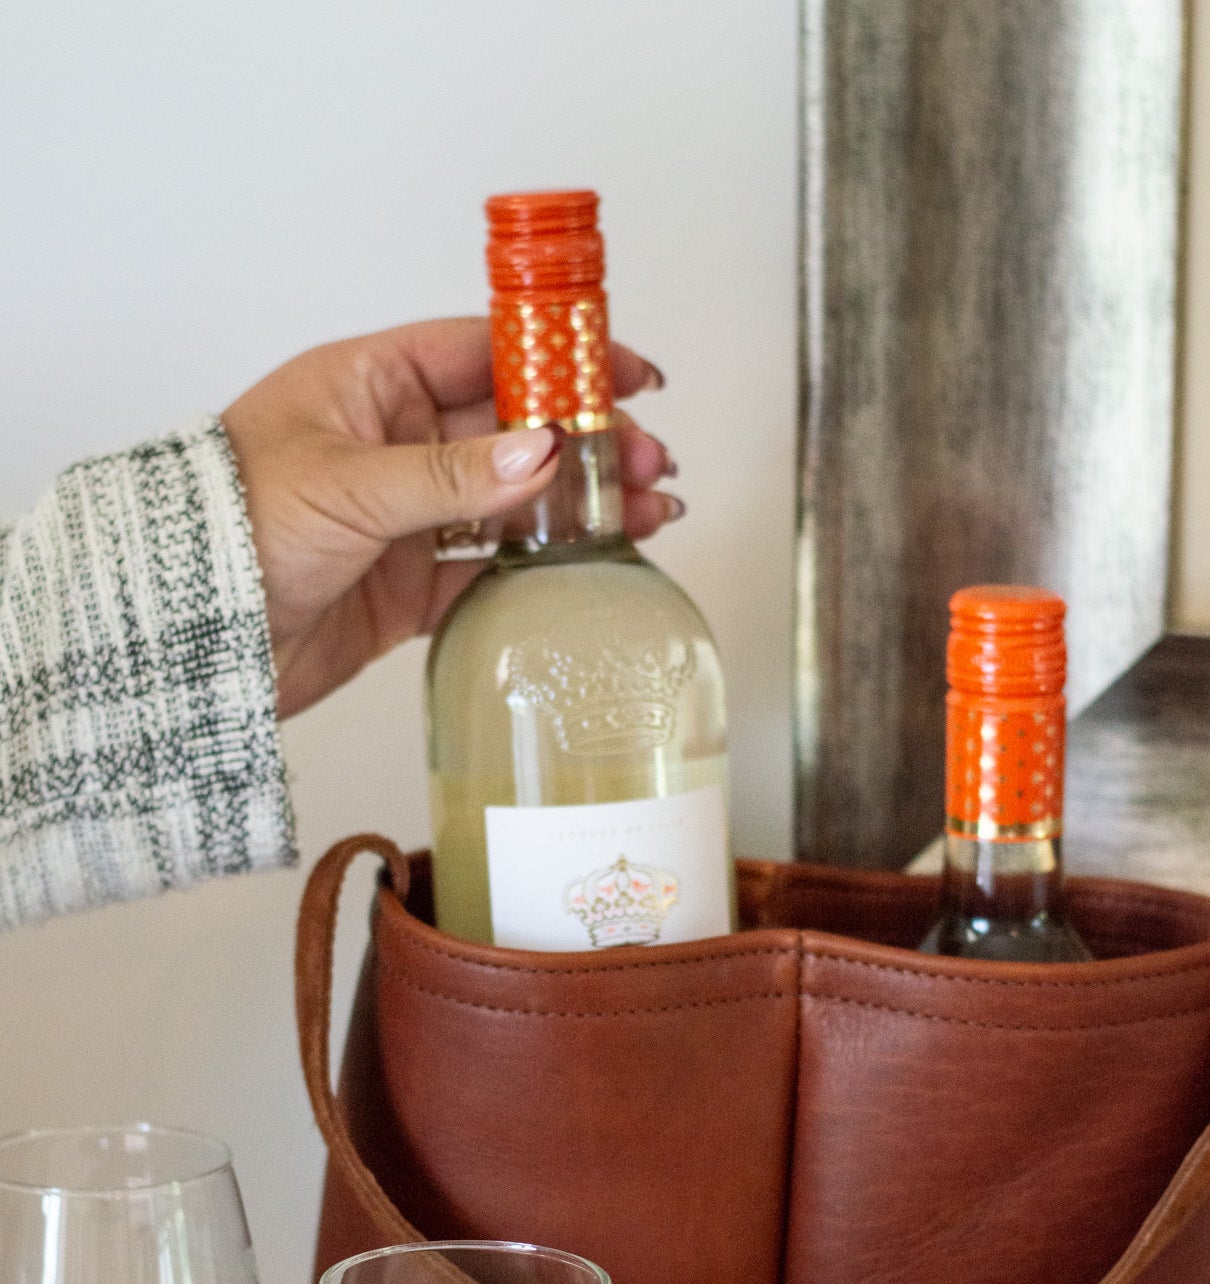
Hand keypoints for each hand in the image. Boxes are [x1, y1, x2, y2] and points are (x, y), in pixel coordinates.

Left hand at [221, 318, 680, 718]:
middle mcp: (391, 445)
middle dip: (589, 442)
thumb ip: (454, 473)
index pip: (485, 351)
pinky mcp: (404, 591)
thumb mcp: (351, 485)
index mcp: (368, 385)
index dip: (560, 357)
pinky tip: (589, 564)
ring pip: (511, 504)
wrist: (190, 638)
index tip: (627, 371)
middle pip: (513, 430)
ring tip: (649, 512)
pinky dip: (539, 571)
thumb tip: (543, 450)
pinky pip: (488, 572)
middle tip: (651, 460)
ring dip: (579, 506)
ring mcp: (402, 519)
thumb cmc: (234, 528)